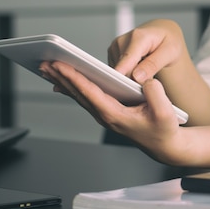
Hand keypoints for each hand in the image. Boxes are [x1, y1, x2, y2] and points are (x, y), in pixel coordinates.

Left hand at [39, 60, 194, 164]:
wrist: (164, 144)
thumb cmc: (164, 129)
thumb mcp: (165, 112)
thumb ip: (155, 93)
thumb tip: (145, 79)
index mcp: (115, 115)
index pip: (89, 93)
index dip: (74, 78)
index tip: (60, 66)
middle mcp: (105, 115)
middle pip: (78, 94)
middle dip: (61, 78)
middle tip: (44, 64)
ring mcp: (105, 114)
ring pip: (80, 96)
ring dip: (64, 82)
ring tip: (49, 69)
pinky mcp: (108, 111)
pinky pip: (87, 97)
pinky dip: (74, 86)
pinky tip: (65, 81)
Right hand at [108, 19, 187, 83]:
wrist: (163, 32)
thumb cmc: (168, 41)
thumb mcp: (170, 51)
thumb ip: (153, 64)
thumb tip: (136, 77)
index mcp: (138, 37)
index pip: (127, 60)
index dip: (123, 75)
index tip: (124, 88)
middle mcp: (122, 40)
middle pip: (122, 70)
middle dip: (134, 81)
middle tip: (150, 82)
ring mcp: (115, 47)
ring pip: (120, 73)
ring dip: (131, 78)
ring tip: (146, 73)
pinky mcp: (113, 54)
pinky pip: (118, 72)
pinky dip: (128, 75)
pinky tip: (139, 71)